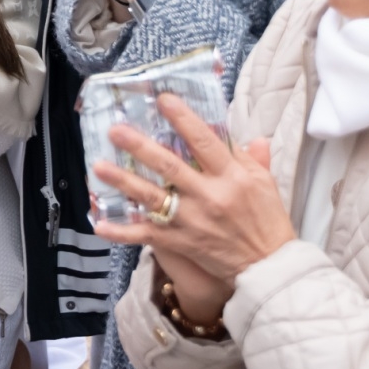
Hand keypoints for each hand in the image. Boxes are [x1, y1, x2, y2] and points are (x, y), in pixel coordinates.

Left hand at [92, 94, 296, 295]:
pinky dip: (123, 232)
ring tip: (98, 167)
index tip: (163, 99)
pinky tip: (100, 226)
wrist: (270, 269)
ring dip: (124, 182)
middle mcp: (211, 196)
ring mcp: (194, 221)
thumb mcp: (266, 185)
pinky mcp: (183, 242)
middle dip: (141, 147)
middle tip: (116, 131)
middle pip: (171, 167)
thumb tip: (249, 135)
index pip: (206, 142)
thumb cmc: (268, 222)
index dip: (184, 119)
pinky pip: (148, 235)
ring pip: (153, 197)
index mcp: (234, 177)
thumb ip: (253, 158)